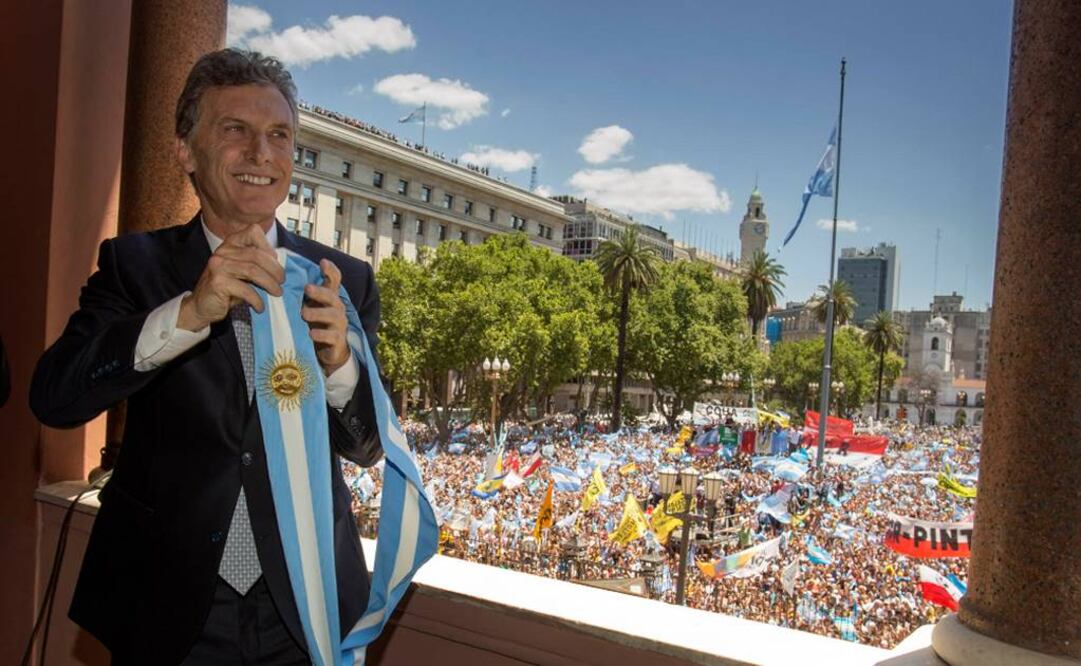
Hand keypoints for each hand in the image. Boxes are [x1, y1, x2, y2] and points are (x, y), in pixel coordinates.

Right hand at [177, 224, 283, 331]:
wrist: (202, 305)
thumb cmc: (227, 288)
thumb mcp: (243, 271)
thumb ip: (258, 264)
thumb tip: (281, 268)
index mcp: (231, 243)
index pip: (254, 232)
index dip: (269, 248)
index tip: (276, 264)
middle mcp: (223, 250)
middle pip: (257, 255)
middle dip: (275, 270)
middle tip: (281, 282)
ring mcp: (218, 265)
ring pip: (253, 270)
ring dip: (270, 284)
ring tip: (276, 293)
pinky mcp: (217, 282)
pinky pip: (245, 289)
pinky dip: (257, 299)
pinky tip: (260, 306)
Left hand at [302, 259, 349, 374]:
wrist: (330, 351)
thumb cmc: (317, 324)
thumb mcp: (311, 306)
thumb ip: (302, 295)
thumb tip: (279, 277)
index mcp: (330, 297)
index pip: (334, 280)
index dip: (330, 270)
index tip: (322, 262)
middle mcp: (337, 308)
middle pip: (332, 296)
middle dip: (320, 292)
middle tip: (307, 288)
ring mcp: (339, 324)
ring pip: (333, 315)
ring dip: (318, 313)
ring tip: (304, 314)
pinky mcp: (337, 340)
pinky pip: (332, 336)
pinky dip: (321, 335)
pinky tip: (311, 334)